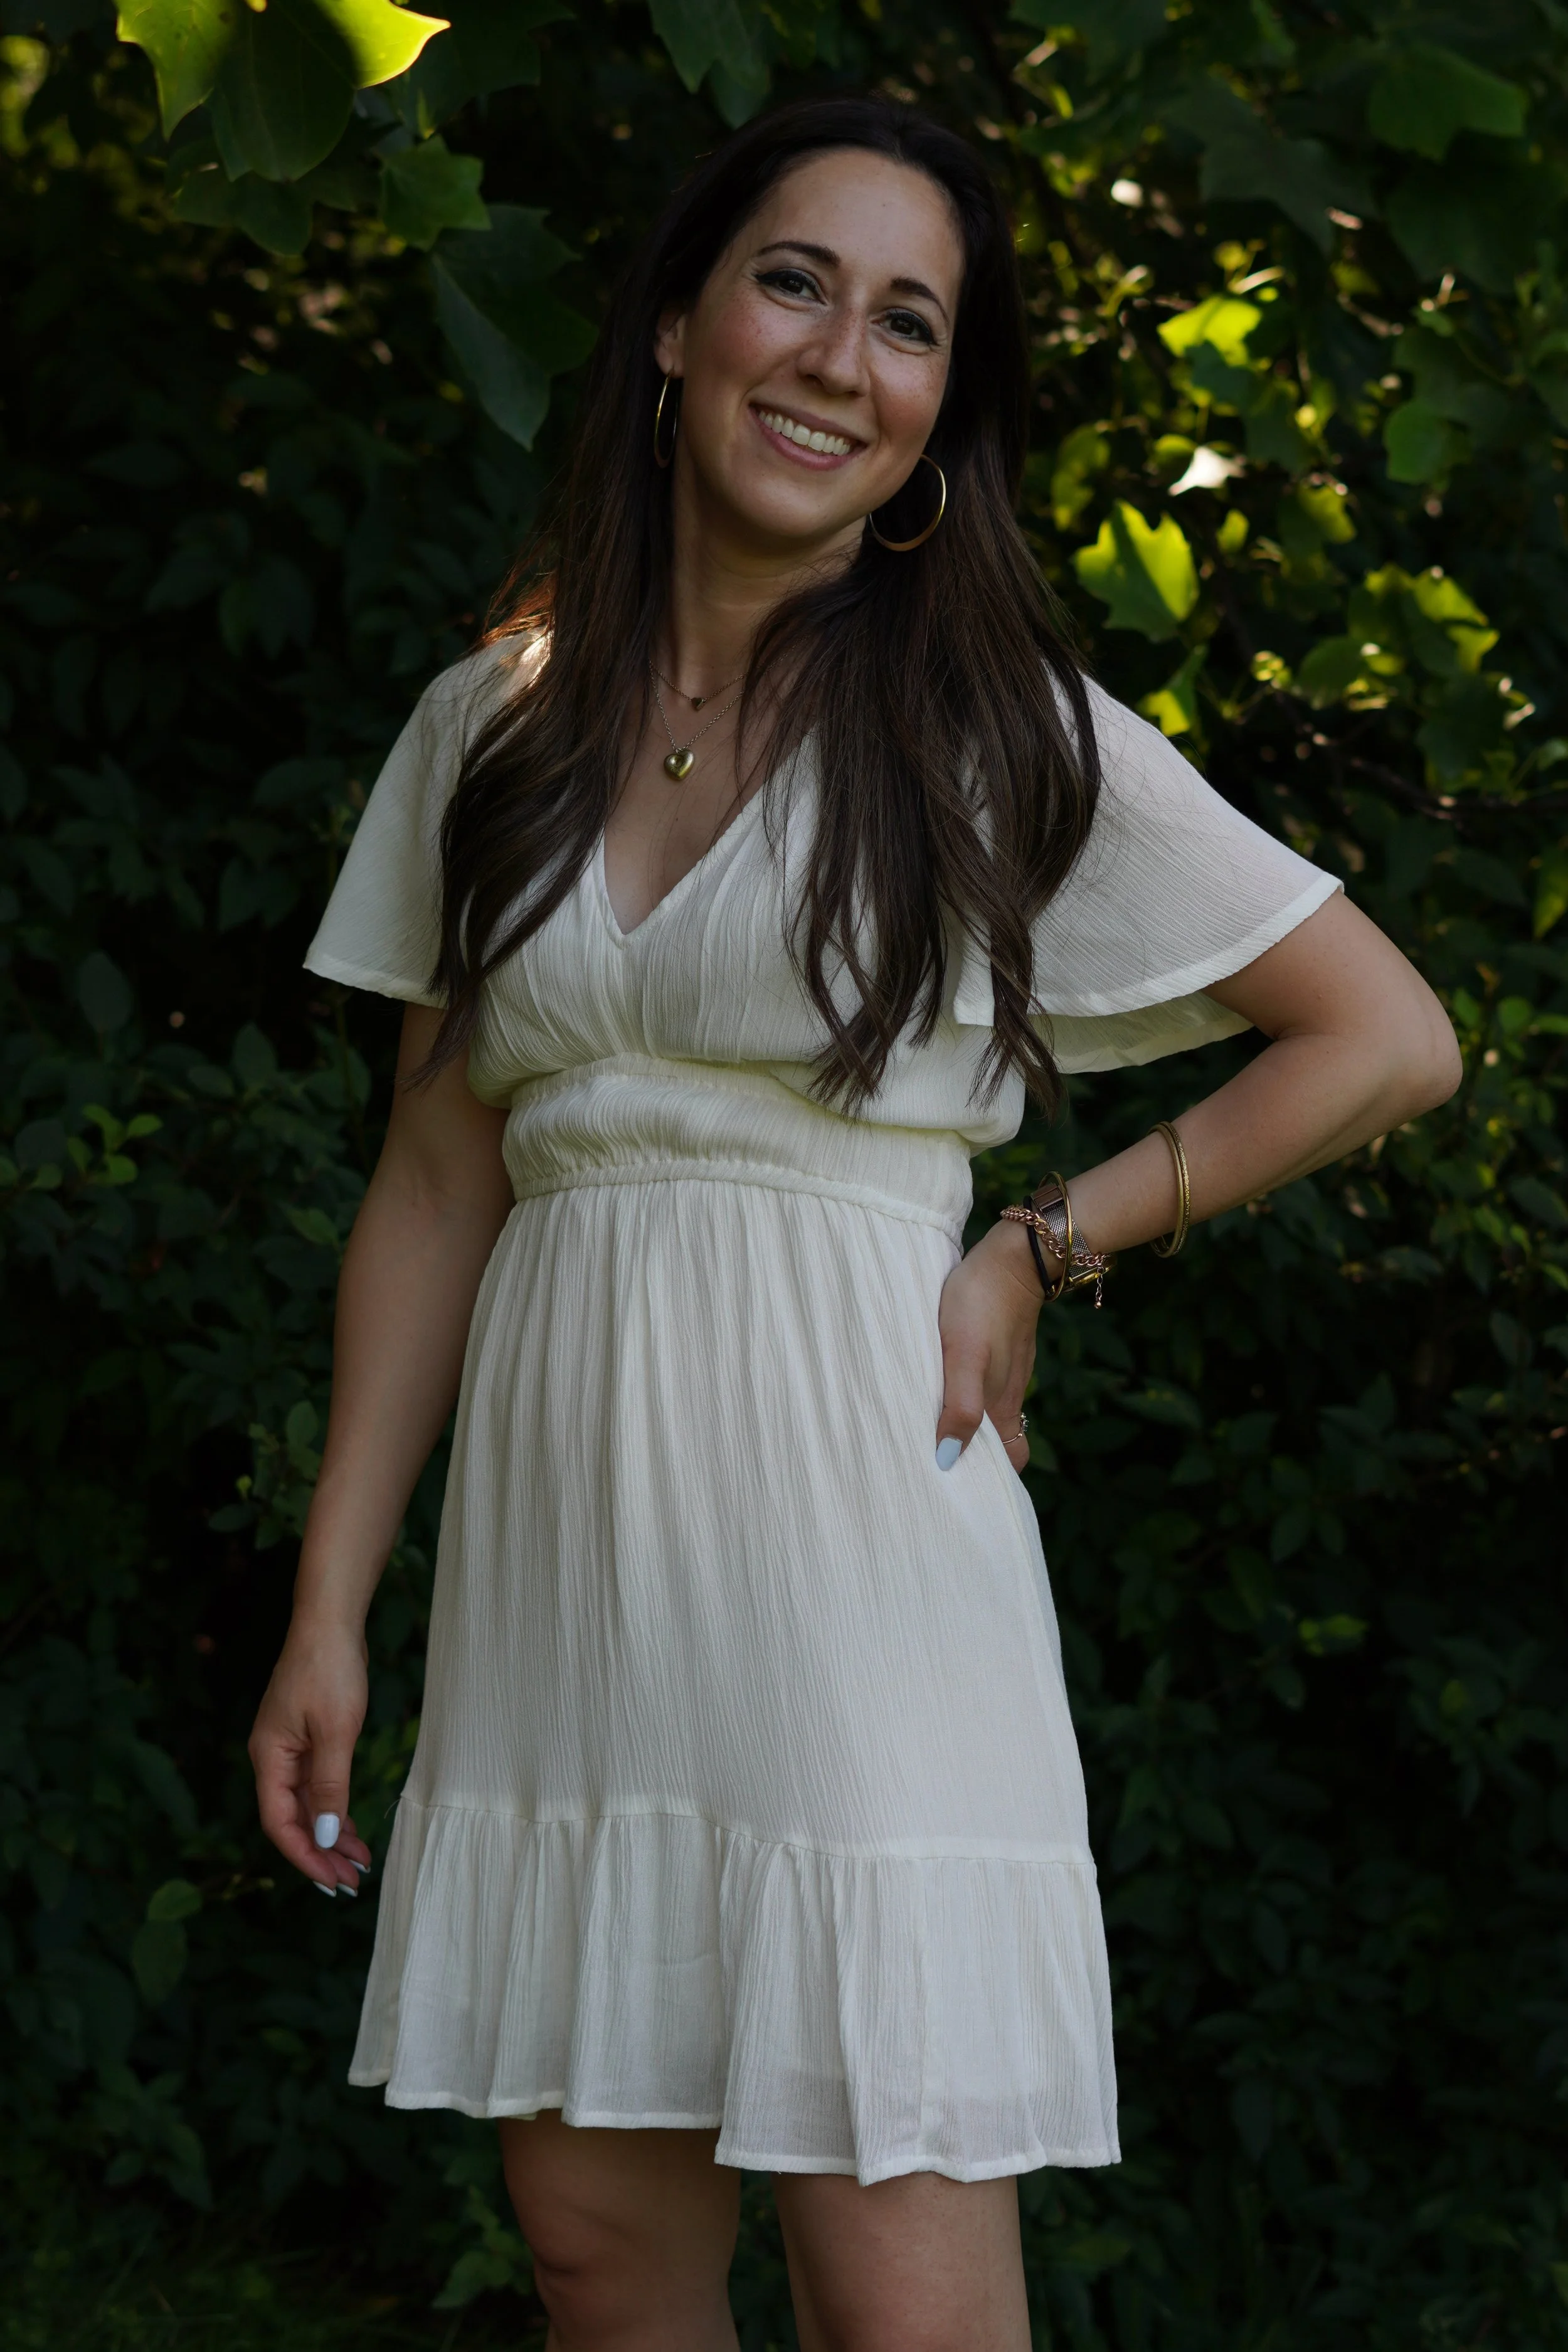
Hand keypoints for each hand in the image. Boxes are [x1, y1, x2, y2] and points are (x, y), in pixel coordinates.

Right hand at [249, 1616, 373, 1894]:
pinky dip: (334, 1808)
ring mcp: (290, 1748)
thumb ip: (329, 1787)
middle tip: (351, 1882)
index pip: (279, 1824)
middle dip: (321, 1853)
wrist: (331, 1622)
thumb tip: (325, 1837)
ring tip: (359, 1862)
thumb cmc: (330, 1670)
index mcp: (269, 1759)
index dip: (305, 1857)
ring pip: (306, 1805)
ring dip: (330, 1835)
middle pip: (292, 1819)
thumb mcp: (335, 1733)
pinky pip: (316, 1786)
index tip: (333, 1881)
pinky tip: (351, 1827)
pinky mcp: (307, 1738)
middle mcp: (273, 1758)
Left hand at [935, 1220, 1044, 1473]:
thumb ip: (961, 1407)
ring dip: (965, 1427)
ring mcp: (1005, 1370)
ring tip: (925, 1432)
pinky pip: (983, 1386)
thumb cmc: (983, 1305)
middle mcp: (1007, 1394)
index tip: (959, 1490)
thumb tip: (948, 1459)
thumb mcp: (965, 1358)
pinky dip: (965, 1398)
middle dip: (973, 1459)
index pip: (1010, 1462)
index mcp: (1002, 1405)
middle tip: (929, 1467)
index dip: (991, 1480)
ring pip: (990, 1414)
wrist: (1014, 1255)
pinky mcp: (997, 1349)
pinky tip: (937, 1389)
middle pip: (999, 1443)